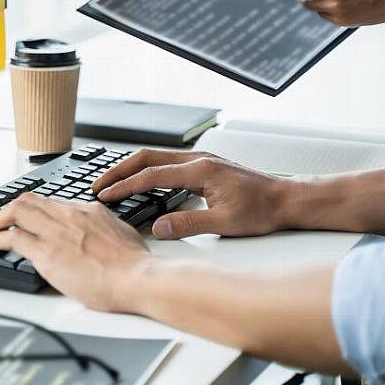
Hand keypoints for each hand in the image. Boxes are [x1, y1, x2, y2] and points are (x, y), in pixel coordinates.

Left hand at [0, 195, 149, 311]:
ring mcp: (55, 232)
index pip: (51, 202)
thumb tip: (101, 235)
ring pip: (15, 213)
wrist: (138, 278)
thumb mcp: (122, 233)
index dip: (33, 209)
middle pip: (28, 201)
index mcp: (88, 210)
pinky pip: (10, 239)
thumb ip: (105, 229)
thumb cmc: (137, 265)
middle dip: (8, 209)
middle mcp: (68, 215)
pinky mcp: (46, 253)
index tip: (24, 216)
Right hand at [89, 149, 294, 239]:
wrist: (287, 200)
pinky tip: (141, 182)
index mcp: (200, 170)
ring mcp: (201, 160)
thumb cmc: (263, 210)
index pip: (152, 175)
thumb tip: (158, 227)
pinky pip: (166, 162)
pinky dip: (146, 170)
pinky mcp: (204, 166)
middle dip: (118, 171)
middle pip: (147, 157)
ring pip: (155, 157)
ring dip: (131, 169)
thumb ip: (189, 224)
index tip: (106, 195)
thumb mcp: (225, 224)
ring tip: (112, 183)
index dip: (125, 186)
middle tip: (98, 185)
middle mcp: (198, 160)